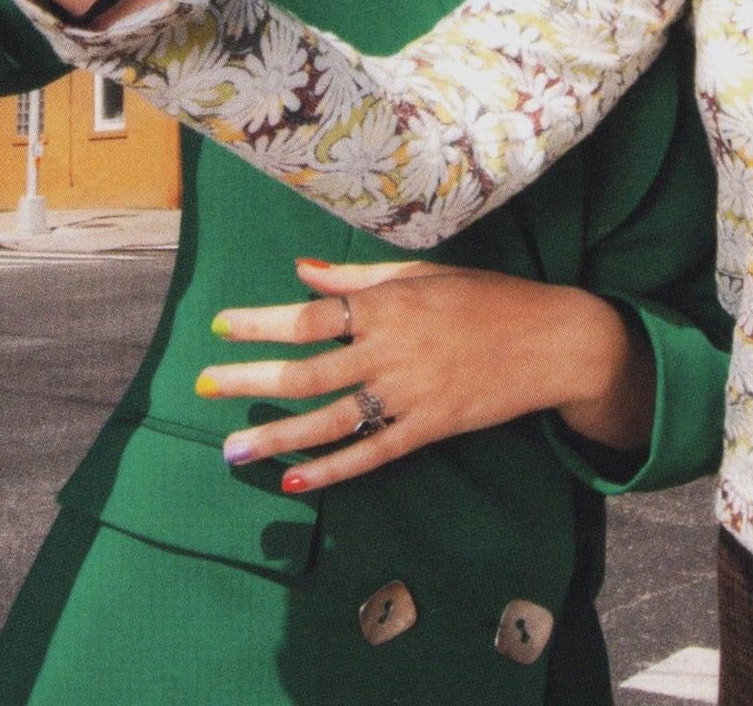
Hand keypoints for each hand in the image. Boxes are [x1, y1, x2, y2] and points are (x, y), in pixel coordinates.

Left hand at [200, 255, 651, 493]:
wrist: (550, 339)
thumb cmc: (486, 297)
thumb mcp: (424, 274)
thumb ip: (360, 279)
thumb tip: (303, 272)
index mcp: (390, 305)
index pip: (312, 316)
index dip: (263, 322)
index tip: (220, 326)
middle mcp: (392, 351)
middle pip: (308, 370)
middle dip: (251, 379)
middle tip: (203, 387)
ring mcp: (409, 394)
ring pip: (330, 421)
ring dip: (277, 436)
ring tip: (232, 449)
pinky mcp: (428, 429)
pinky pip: (371, 453)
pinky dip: (332, 470)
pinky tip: (295, 482)